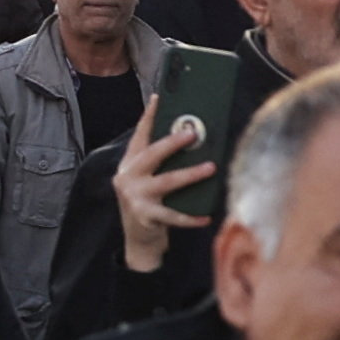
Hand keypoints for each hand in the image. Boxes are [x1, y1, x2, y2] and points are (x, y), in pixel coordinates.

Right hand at [116, 114, 211, 272]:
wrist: (138, 241)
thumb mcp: (147, 182)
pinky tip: (205, 216)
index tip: (159, 98)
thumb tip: (192, 141)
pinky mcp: (145, 216)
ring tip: (211, 167)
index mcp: (129, 165)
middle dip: (173, 142)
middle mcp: (128, 178)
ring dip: (190, 174)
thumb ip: (160, 165)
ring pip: (166, 181)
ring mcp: (134, 197)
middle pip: (152, 154)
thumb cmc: (149, 206)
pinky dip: (191, 217)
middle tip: (193, 133)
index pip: (139, 136)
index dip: (149, 116)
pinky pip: (173, 215)